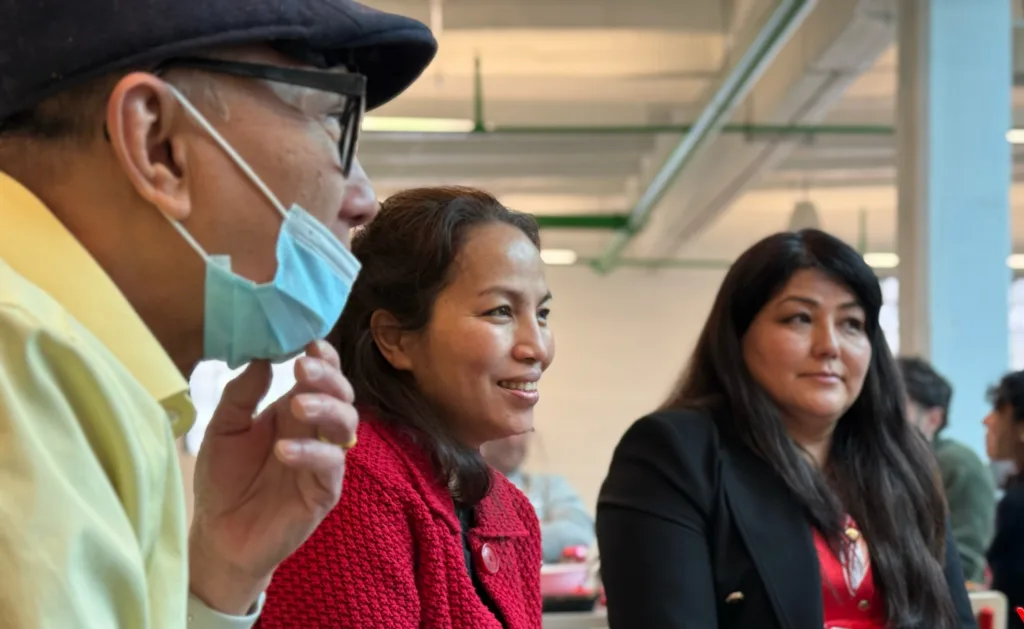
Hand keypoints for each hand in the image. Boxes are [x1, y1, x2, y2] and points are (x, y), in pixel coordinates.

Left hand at [188, 340, 356, 614]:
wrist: (218, 535)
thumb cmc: (223, 479)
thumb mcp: (223, 428)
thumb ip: (242, 393)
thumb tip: (263, 357)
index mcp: (293, 410)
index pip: (320, 376)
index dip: (323, 357)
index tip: (310, 341)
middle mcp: (315, 430)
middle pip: (341, 394)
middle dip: (328, 377)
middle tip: (304, 367)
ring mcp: (324, 460)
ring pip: (346, 425)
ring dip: (325, 408)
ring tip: (296, 404)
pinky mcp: (324, 491)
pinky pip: (330, 465)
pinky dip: (311, 453)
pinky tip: (284, 450)